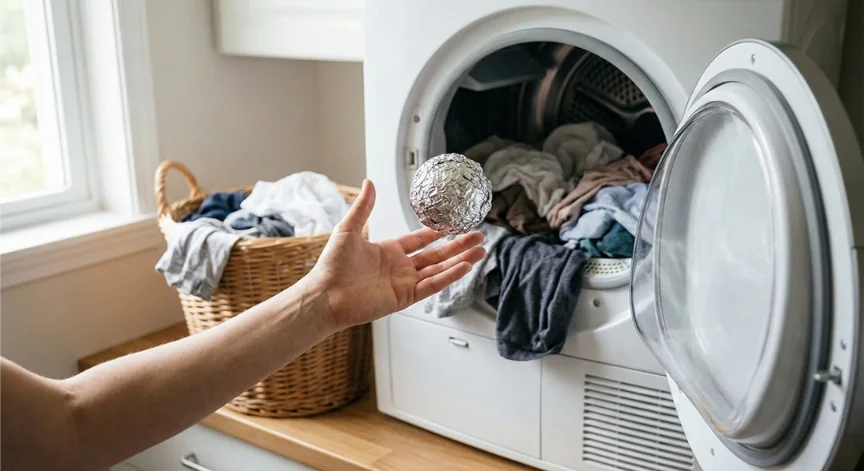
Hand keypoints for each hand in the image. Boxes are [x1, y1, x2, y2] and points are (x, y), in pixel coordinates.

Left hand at [305, 180, 485, 329]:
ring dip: (460, 261)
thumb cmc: (332, 266)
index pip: (419, 241)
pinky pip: (432, 285)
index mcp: (388, 251)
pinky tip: (464, 267)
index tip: (453, 224)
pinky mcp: (405, 297)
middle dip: (458, 246)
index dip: (437, 233)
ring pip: (439, 270)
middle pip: (436, 255)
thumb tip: (370, 182)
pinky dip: (449, 276)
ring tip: (480, 251)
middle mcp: (399, 268)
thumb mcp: (349, 229)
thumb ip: (364, 207)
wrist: (326, 295)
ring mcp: (404, 283)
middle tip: (478, 237)